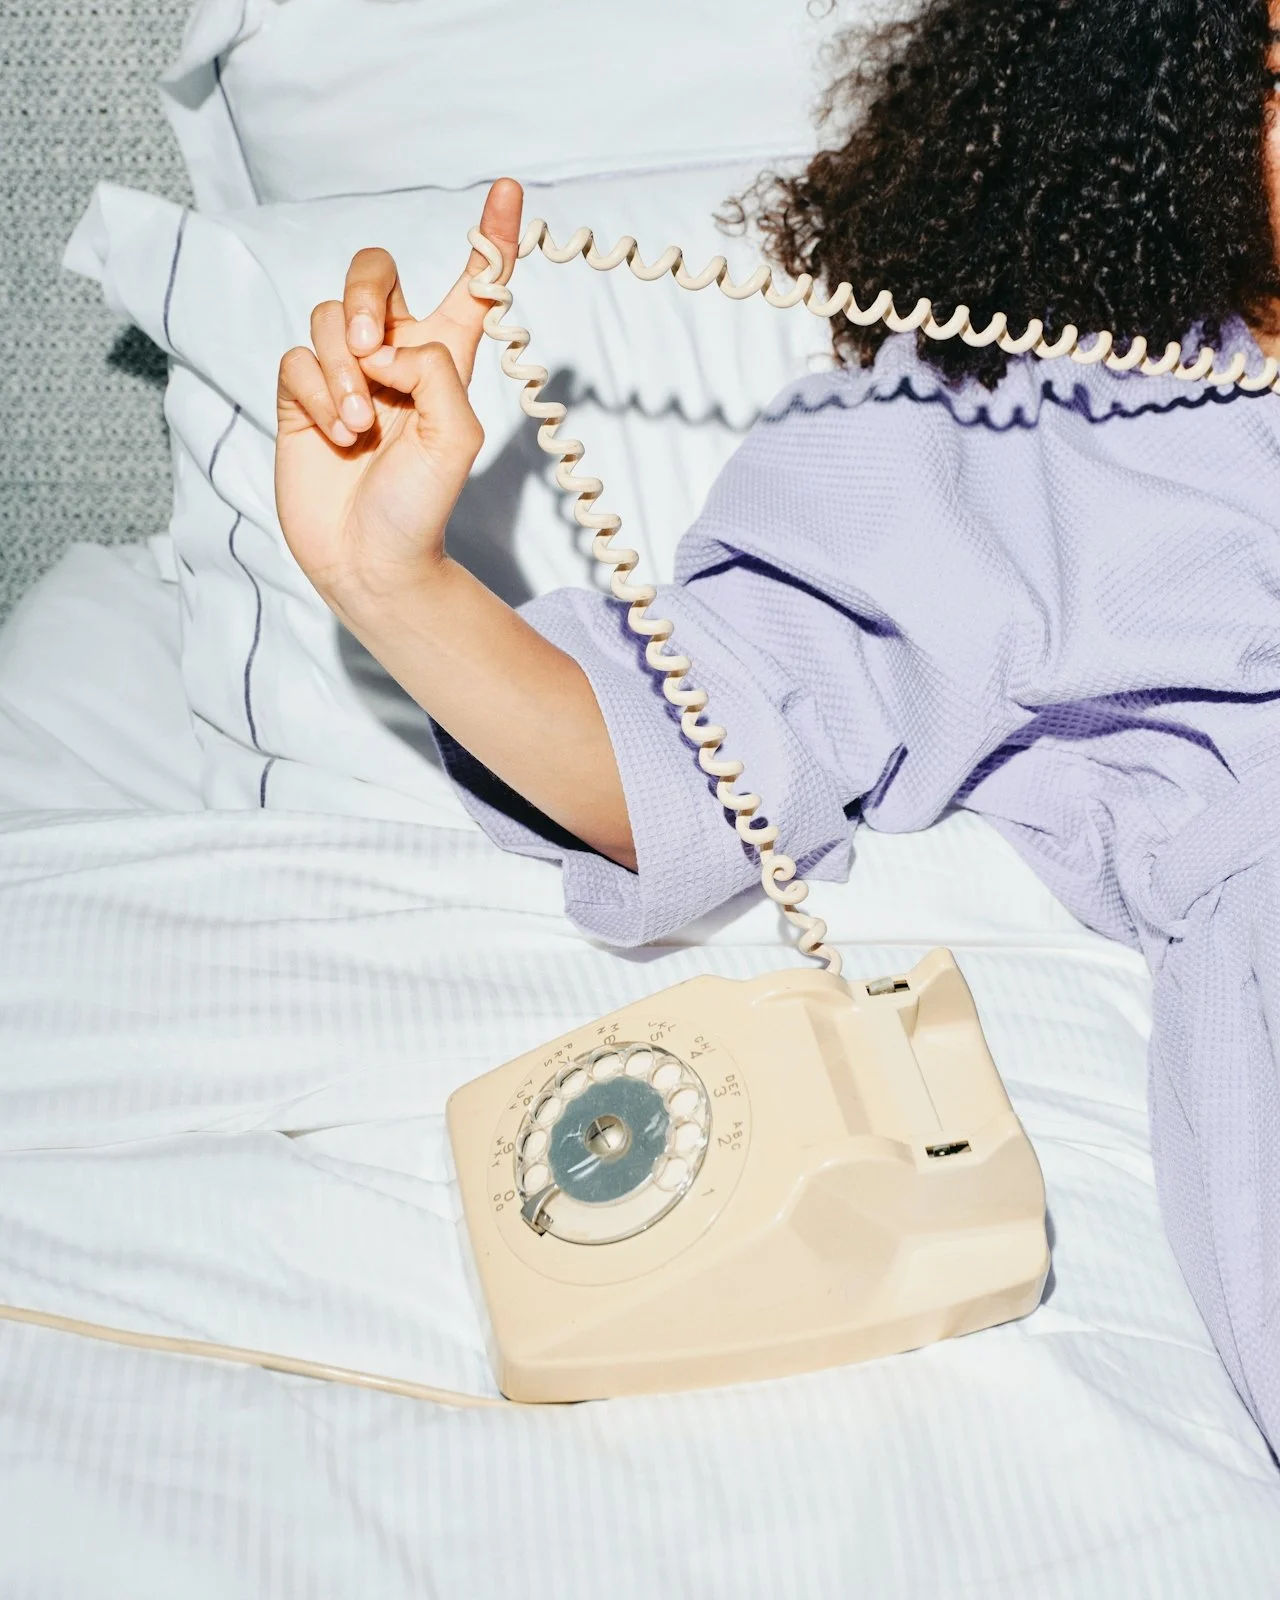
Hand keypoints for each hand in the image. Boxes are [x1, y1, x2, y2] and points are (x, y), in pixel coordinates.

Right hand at [274, 178, 522, 612]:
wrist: (369, 560)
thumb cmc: (422, 508)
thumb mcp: (456, 435)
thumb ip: (434, 370)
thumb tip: (384, 344)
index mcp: (445, 359)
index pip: (472, 284)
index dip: (491, 238)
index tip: (506, 191)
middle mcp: (394, 356)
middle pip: (372, 273)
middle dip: (364, 296)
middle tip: (372, 350)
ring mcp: (344, 374)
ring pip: (327, 317)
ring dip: (343, 367)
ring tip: (361, 425)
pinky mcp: (301, 397)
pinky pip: (296, 359)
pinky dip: (317, 393)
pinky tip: (336, 433)